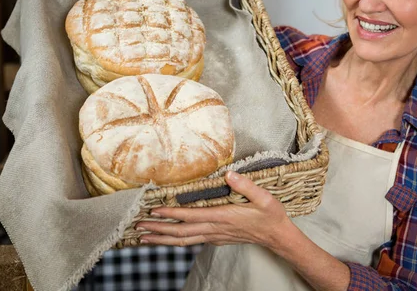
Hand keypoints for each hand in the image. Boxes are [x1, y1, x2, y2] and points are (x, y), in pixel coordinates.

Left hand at [135, 171, 292, 248]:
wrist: (278, 237)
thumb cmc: (270, 216)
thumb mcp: (264, 198)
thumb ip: (246, 186)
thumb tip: (228, 174)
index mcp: (223, 217)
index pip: (191, 216)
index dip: (171, 214)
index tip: (154, 211)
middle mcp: (215, 229)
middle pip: (181, 232)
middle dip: (158, 230)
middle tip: (138, 227)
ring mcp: (215, 236)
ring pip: (183, 240)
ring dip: (162, 239)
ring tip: (144, 237)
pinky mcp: (217, 238)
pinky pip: (191, 241)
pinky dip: (175, 241)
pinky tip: (167, 239)